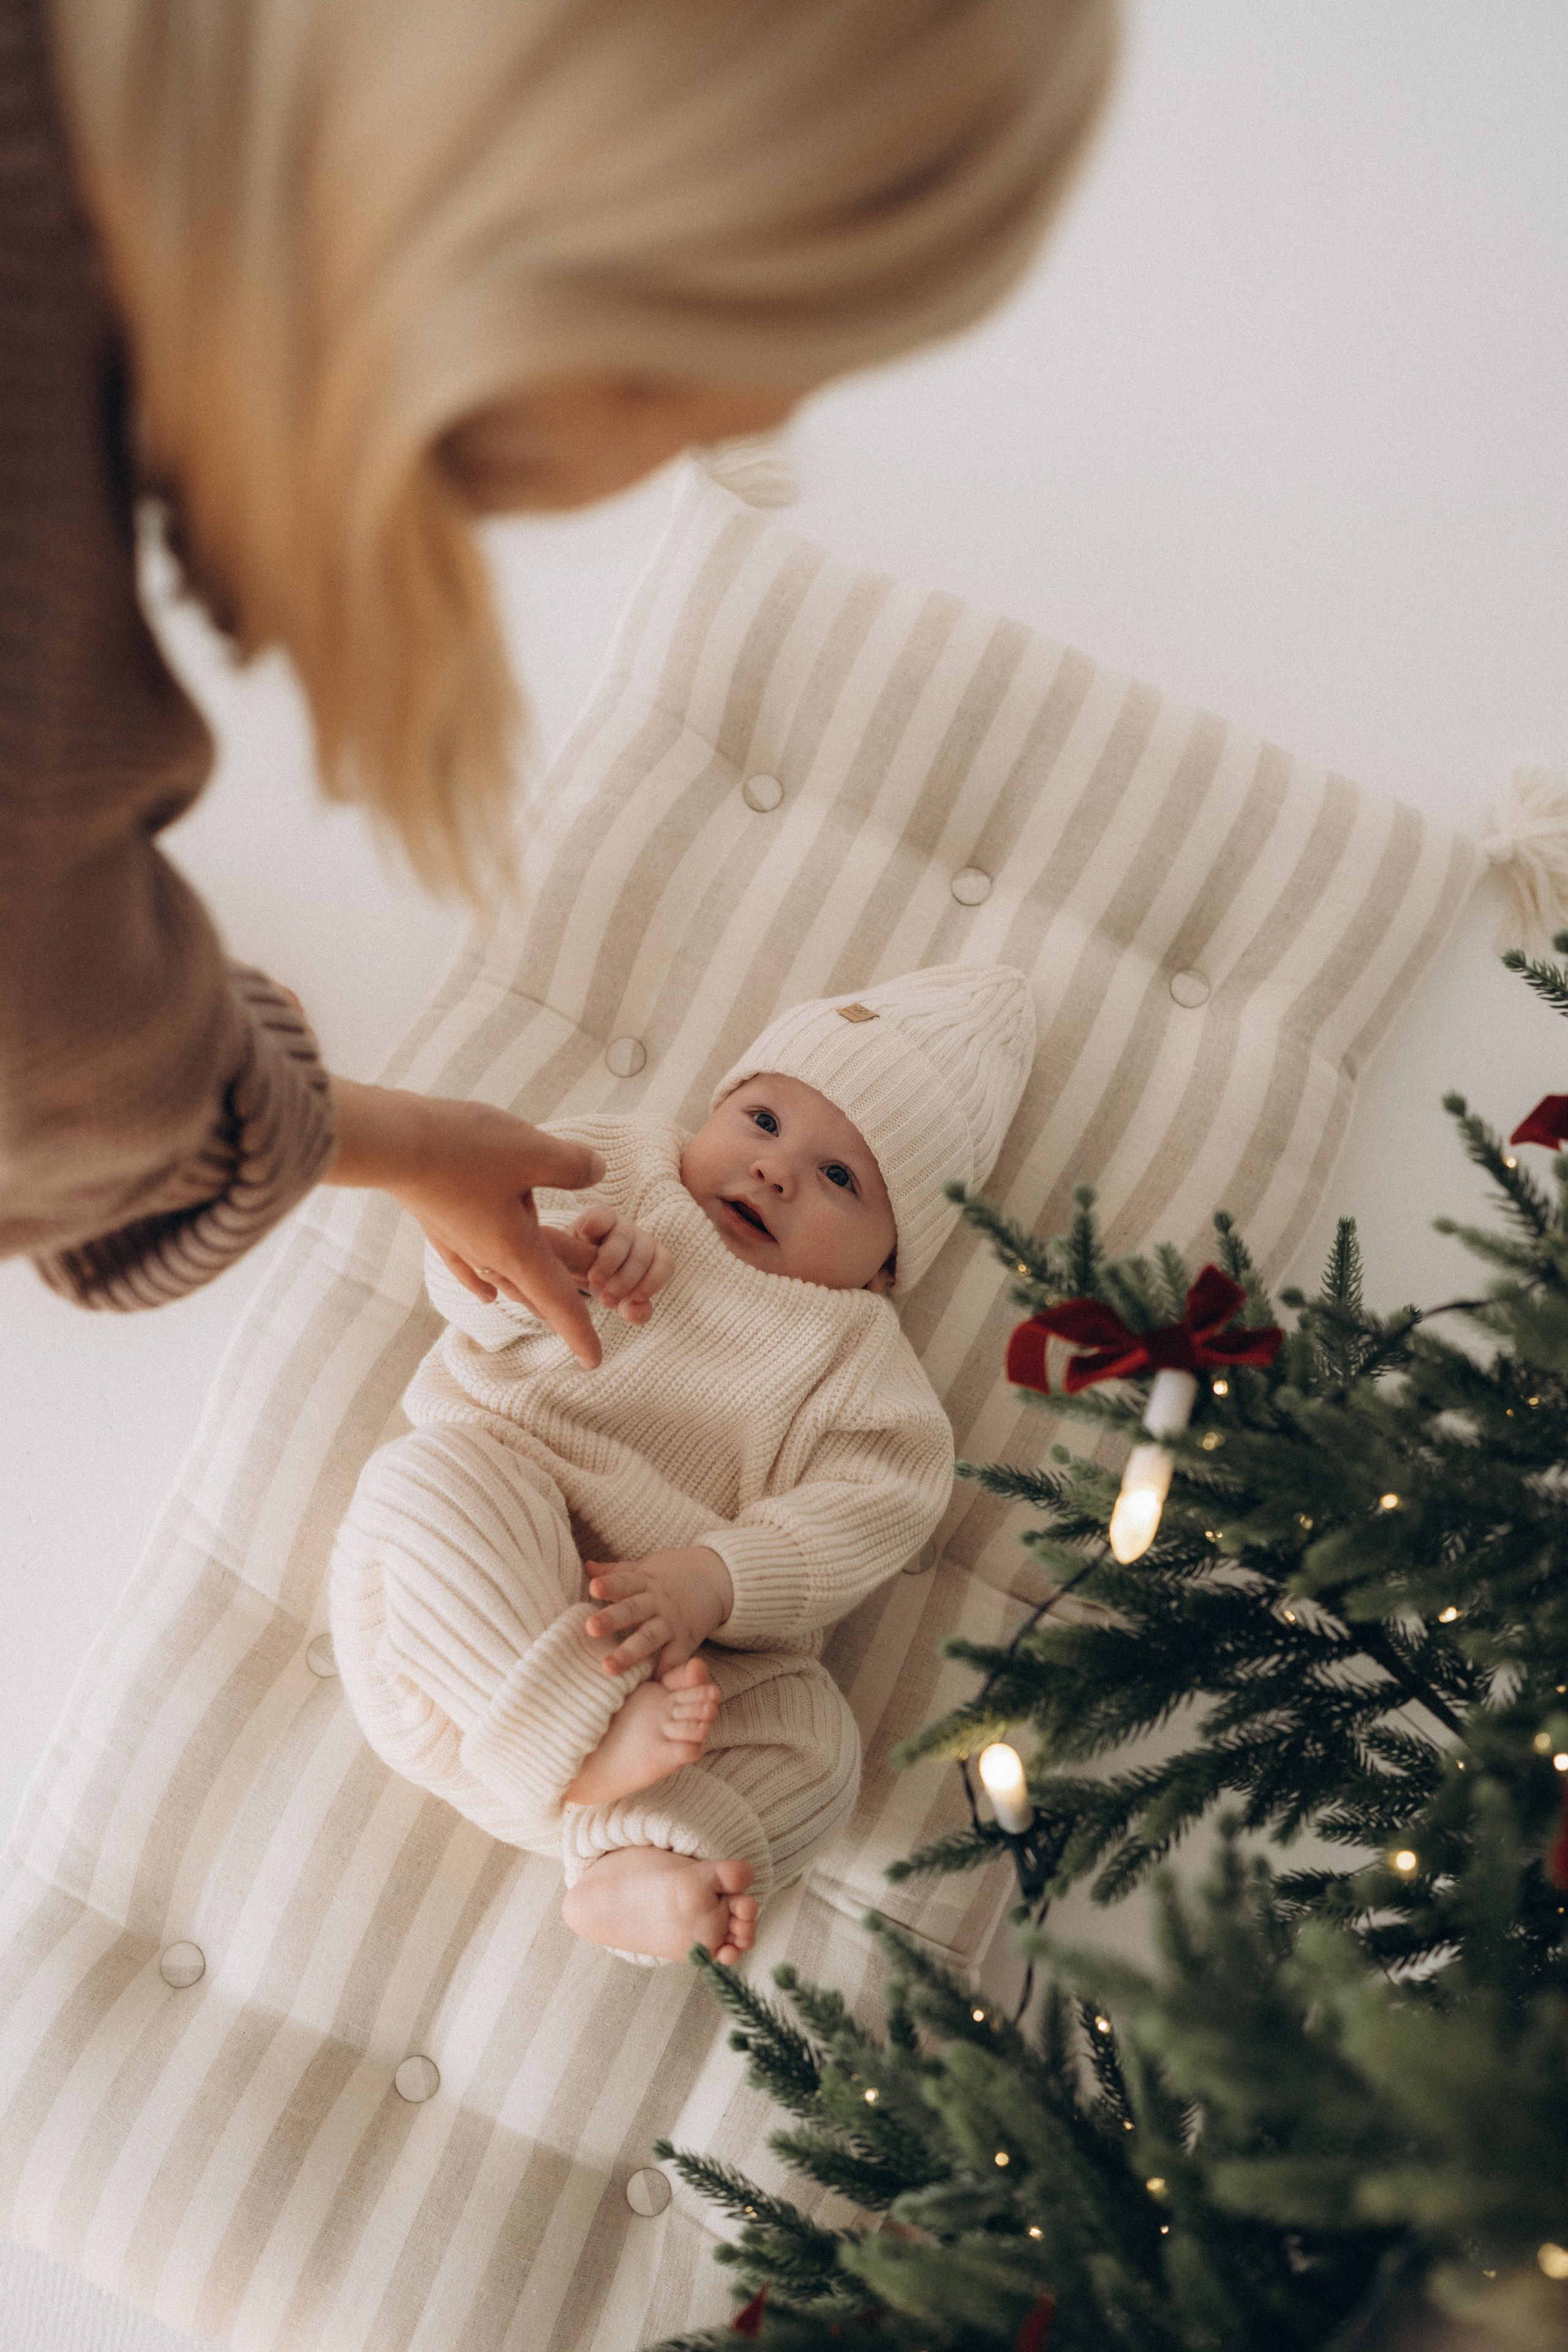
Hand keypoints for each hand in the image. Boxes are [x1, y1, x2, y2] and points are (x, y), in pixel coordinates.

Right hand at [325, 1077, 607, 1365]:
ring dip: (526, 1294)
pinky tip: (485, 1295)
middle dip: (559, 1307)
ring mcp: (458, 1242)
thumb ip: (573, 1166)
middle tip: (583, 1317)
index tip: (595, 1360)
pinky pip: (466, 1266)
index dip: (579, 1330)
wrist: (394, 1142)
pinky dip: (480, 1282)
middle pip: (532, 1291)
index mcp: (516, 1249)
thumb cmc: (465, 1149)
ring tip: (543, 1310)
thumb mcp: (535, 1150)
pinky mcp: (436, 1224)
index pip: (557, 1299)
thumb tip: (596, 1172)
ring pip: (501, 1281)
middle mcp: (487, 1256)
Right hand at [569, 1205, 672, 1324]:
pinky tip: (584, 1238)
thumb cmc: (606, 1285)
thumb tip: (635, 1312)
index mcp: (654, 1259)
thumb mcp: (619, 1301)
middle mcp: (641, 1240)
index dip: (653, 1282)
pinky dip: (594, 1225)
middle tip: (607, 1300)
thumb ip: (633, 1312)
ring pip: (623, 1238)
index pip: (664, 1265)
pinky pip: (602, 1216)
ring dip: (609, 1261)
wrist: (576, 1266)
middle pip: (642, 1255)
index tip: (636, 1299)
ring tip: (594, 1281)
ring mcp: (621, 1225)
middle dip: (626, 1280)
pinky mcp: (599, 1216)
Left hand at [583, 1546, 734, 1675]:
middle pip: (633, 1610)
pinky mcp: (685, 1641)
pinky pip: (674, 1659)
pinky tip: (647, 1686)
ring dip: (628, 1653)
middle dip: (612, 1619)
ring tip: (607, 1667)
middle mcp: (657, 1602)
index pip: (625, 1581)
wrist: (715, 1578)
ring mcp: (671, 1623)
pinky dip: (663, 1673)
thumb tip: (588, 1567)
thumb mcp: (645, 1568)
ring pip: (648, 1638)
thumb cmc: (670, 1576)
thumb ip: (616, 1571)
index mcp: (645, 1582)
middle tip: (590, 1628)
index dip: (610, 1585)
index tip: (593, 1587)